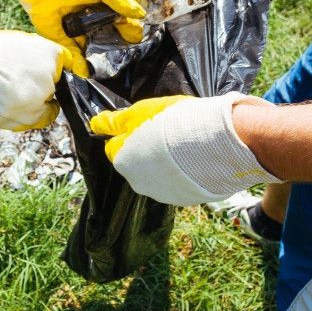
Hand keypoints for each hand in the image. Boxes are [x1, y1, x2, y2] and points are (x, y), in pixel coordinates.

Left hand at [0, 0, 145, 75]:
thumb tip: (138, 14)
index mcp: (100, 2)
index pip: (118, 20)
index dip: (128, 29)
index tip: (136, 37)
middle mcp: (87, 16)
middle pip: (104, 35)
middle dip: (114, 46)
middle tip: (124, 53)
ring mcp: (72, 25)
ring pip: (87, 45)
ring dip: (95, 56)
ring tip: (106, 66)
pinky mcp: (55, 31)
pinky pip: (67, 48)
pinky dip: (75, 59)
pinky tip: (84, 69)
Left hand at [89, 92, 280, 205]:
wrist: (216, 142)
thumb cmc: (173, 122)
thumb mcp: (140, 112)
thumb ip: (116, 122)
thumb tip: (95, 124)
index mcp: (123, 161)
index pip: (114, 148)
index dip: (127, 134)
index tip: (142, 125)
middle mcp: (138, 182)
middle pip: (135, 163)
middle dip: (144, 150)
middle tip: (164, 131)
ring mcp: (161, 193)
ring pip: (157, 174)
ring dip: (164, 162)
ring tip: (183, 144)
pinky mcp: (183, 198)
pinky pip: (177, 183)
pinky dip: (181, 172)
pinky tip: (194, 158)